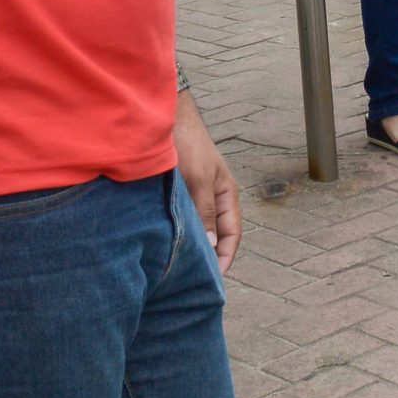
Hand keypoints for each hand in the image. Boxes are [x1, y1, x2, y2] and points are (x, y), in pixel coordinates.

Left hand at [174, 95, 239, 271]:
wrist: (165, 116)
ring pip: (198, 227)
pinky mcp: (179, 190)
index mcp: (227, 194)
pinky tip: (165, 242)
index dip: (225, 258)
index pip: (232, 235)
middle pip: (216, 234)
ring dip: (193, 245)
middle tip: (194, 281)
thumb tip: (212, 245)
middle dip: (209, 257)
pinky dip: (178, 232)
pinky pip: (183, 218)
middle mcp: (214, 196)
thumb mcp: (198, 179)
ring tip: (179, 267)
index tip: (214, 280)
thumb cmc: (187, 144)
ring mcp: (196, 193)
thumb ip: (205, 212)